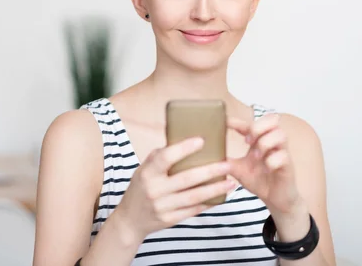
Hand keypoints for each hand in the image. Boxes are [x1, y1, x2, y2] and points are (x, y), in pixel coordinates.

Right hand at [113, 137, 235, 240]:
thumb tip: (181, 142)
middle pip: (186, 178)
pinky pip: (193, 210)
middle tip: (227, 164)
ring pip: (194, 196)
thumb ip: (159, 157)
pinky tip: (220, 197)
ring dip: (215, 189)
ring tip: (231, 182)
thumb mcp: (143, 170)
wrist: (130, 219)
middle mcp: (154, 189)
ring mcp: (162, 206)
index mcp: (147, 173)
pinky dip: (208, 203)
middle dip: (210, 171)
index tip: (201, 141)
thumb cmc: (140, 188)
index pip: (166, 158)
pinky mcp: (169, 220)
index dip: (183, 149)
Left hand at [227, 114, 303, 216]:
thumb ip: (226, 161)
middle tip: (247, 140)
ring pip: (280, 135)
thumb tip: (207, 156)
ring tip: (256, 156)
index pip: (249, 124)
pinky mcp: (288, 166)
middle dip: (258, 126)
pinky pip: (284, 156)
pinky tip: (267, 167)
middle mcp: (272, 143)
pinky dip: (273, 160)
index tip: (224, 122)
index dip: (237, 121)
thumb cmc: (259, 180)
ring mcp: (281, 153)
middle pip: (273, 119)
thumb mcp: (238, 169)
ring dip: (266, 143)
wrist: (275, 199)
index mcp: (259, 141)